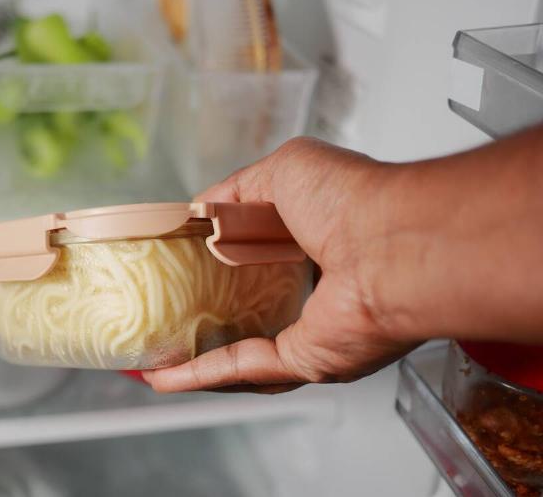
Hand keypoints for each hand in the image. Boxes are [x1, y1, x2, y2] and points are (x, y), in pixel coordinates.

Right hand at [143, 137, 419, 393]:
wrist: (392, 244)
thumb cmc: (351, 197)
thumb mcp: (284, 169)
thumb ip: (239, 188)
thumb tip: (200, 207)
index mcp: (311, 245)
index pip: (256, 261)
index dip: (215, 264)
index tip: (175, 268)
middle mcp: (313, 293)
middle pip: (248, 311)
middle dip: (204, 318)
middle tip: (161, 317)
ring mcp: (311, 329)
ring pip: (242, 352)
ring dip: (195, 359)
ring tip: (153, 360)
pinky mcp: (307, 360)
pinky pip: (245, 370)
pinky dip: (200, 376)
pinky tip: (164, 378)